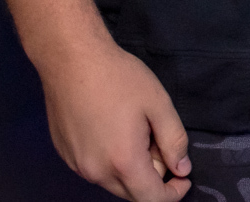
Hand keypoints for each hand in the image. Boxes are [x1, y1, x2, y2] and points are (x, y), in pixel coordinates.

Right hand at [39, 38, 191, 200]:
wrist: (72, 61)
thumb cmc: (119, 78)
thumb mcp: (159, 104)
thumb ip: (174, 141)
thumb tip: (181, 169)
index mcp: (123, 162)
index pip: (151, 199)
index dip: (172, 193)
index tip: (183, 177)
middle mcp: (96, 172)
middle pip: (131, 193)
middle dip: (152, 177)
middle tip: (157, 141)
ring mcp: (77, 165)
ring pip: (112, 182)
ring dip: (130, 168)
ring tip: (135, 131)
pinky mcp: (65, 155)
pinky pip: (95, 169)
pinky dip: (110, 160)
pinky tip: (112, 129)